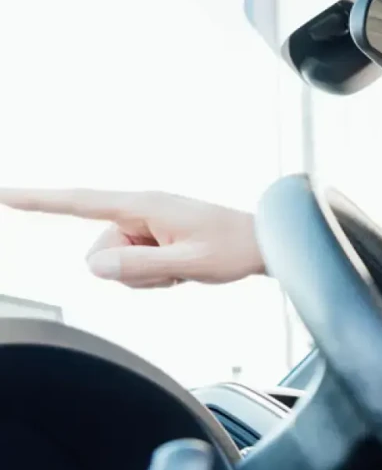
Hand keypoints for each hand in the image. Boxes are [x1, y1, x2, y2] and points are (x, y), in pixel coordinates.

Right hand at [0, 188, 262, 287]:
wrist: (266, 243)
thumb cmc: (235, 248)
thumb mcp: (189, 263)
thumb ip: (140, 267)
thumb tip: (94, 266)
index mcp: (144, 205)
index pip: (79, 202)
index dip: (38, 200)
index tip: (3, 194)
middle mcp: (141, 210)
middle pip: (100, 252)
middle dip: (129, 270)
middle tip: (174, 268)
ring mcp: (148, 223)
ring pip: (117, 263)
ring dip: (146, 275)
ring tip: (183, 266)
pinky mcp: (155, 236)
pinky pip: (135, 265)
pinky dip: (155, 274)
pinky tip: (183, 268)